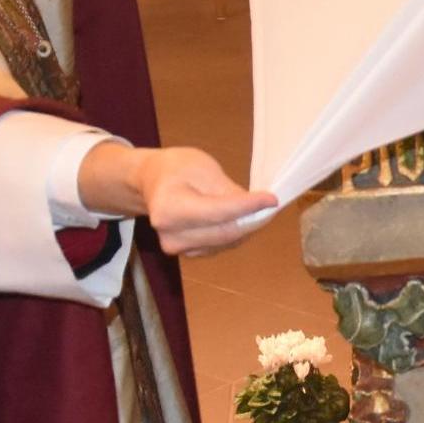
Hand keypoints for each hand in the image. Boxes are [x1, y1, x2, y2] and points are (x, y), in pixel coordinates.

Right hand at [79, 142, 274, 254]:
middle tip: (269, 202)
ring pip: (226, 241)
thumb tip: (257, 207)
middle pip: (225, 232)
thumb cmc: (175, 170)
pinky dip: (234, 233)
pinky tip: (238, 218)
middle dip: (252, 218)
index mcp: (169, 208)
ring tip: (253, 207)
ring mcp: (177, 248)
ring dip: (245, 227)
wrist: (151, 183)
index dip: (249, 207)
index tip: (272, 199)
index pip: (219, 213)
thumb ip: (229, 191)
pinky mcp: (187, 254)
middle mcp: (170, 235)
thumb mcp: (203, 168)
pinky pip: (220, 246)